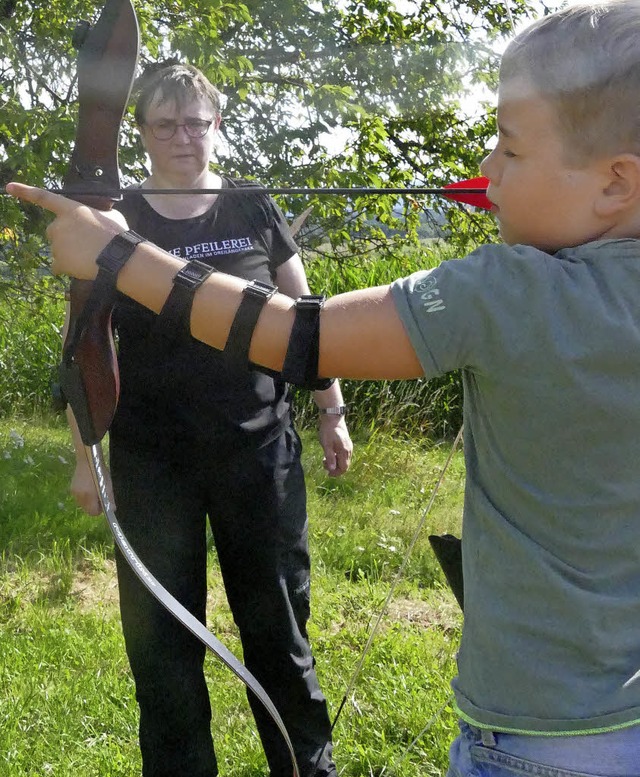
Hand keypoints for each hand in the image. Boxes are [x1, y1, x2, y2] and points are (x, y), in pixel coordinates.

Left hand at [5, 183, 127, 278]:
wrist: (119, 258)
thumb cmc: (118, 236)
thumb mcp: (110, 216)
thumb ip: (96, 214)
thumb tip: (98, 218)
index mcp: (70, 209)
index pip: (43, 197)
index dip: (24, 191)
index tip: (9, 187)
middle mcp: (58, 225)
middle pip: (53, 231)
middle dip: (65, 238)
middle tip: (86, 245)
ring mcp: (56, 244)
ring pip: (58, 250)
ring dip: (70, 254)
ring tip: (90, 257)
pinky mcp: (58, 261)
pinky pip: (57, 266)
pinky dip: (66, 268)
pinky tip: (80, 268)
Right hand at [70, 459, 113, 515]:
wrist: (87, 459)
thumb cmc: (99, 471)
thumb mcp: (108, 484)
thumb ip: (109, 498)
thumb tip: (112, 509)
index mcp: (88, 496)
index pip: (93, 512)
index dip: (100, 509)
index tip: (104, 502)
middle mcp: (79, 496)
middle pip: (87, 510)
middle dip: (94, 506)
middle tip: (100, 495)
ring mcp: (74, 493)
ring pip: (83, 504)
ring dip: (89, 501)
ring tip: (94, 490)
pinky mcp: (72, 489)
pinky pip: (80, 498)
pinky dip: (85, 496)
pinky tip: (89, 487)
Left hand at [318, 415, 352, 476]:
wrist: (332, 417)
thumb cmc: (328, 430)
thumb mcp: (326, 444)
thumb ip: (330, 457)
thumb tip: (332, 469)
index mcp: (344, 451)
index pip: (344, 468)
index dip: (336, 473)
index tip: (328, 473)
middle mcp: (349, 450)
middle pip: (344, 465)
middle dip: (335, 468)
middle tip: (324, 463)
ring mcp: (348, 446)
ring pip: (344, 460)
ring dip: (335, 462)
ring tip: (324, 458)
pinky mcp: (346, 443)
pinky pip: (343, 455)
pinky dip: (337, 457)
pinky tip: (329, 453)